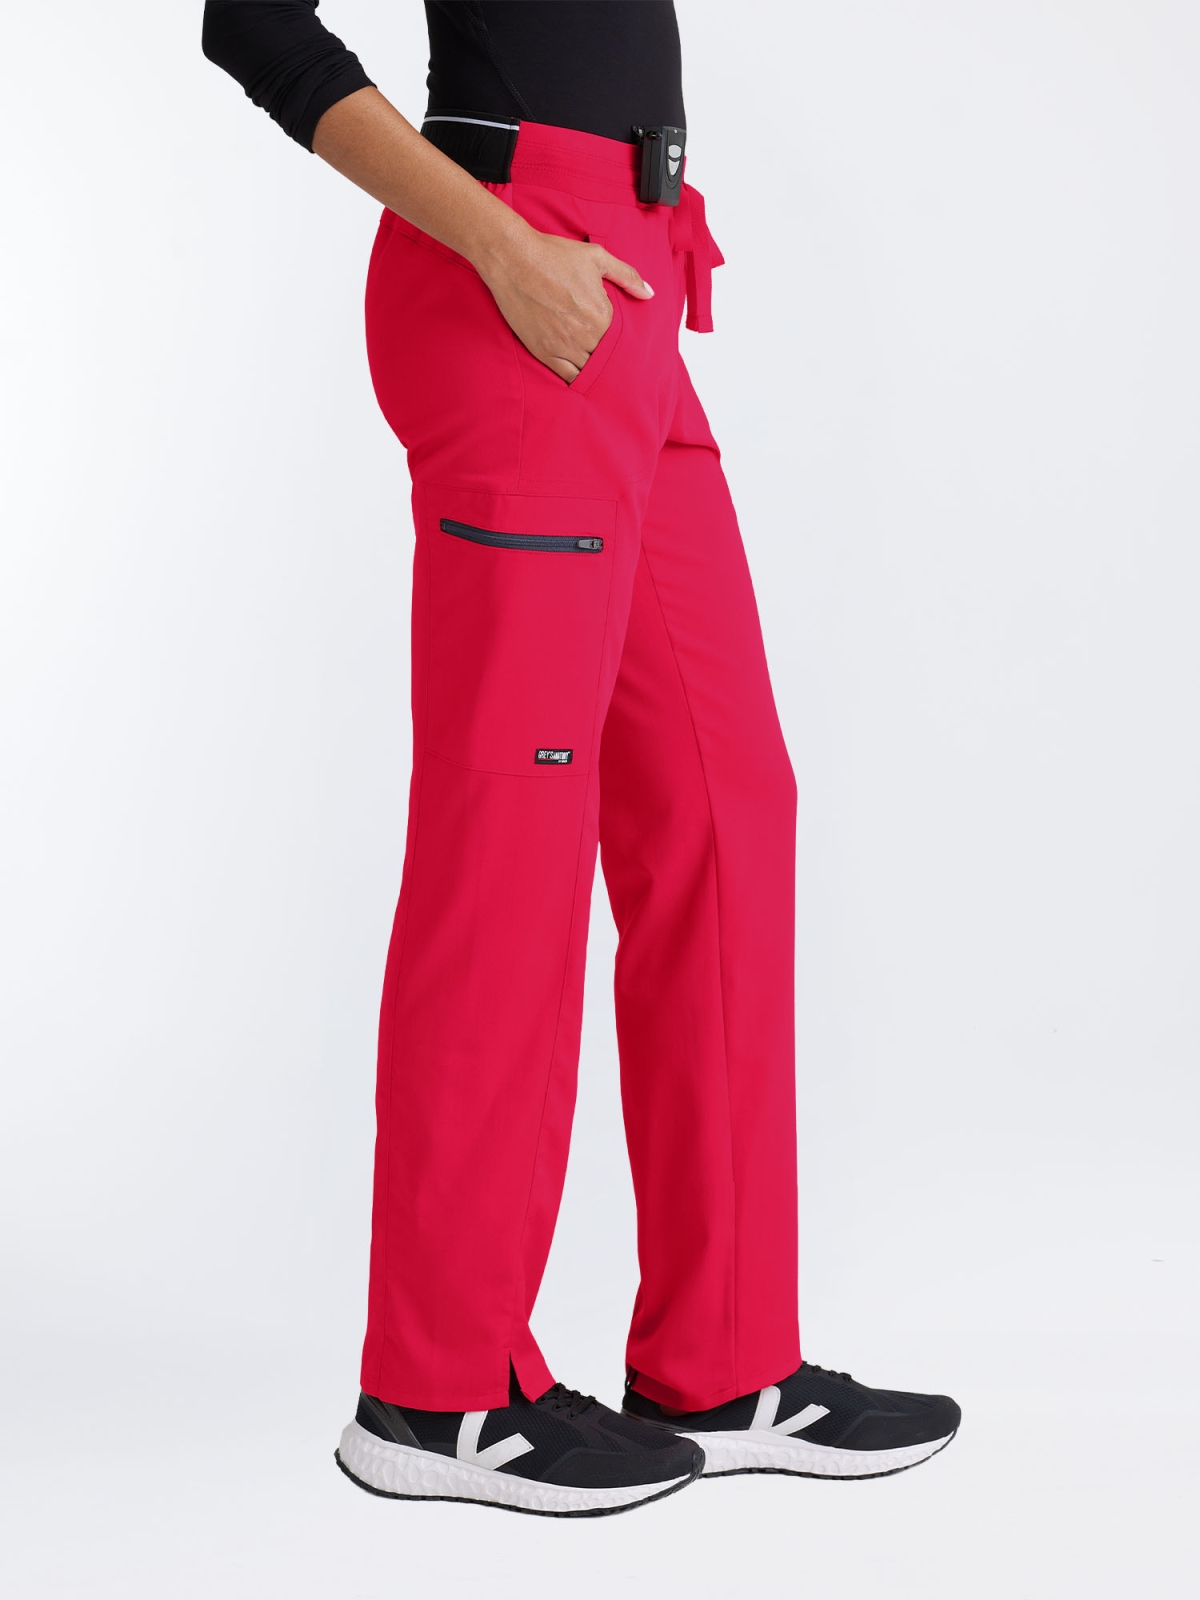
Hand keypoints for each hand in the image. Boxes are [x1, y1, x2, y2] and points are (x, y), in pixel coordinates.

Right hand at [476, 225, 653, 381]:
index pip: (620, 337)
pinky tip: (580, 375)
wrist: (513, 259)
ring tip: (597, 366)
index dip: (619, 338)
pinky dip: (577, 378)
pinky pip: (568, 376)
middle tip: (609, 357)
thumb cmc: (554, 254)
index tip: (615, 336)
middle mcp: (587, 334)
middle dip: (608, 355)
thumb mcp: (597, 257)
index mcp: (602, 313)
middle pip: (606, 356)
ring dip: (594, 368)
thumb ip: (626, 275)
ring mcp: (565, 346)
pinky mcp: (545, 352)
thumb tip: (649, 293)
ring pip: (589, 369)